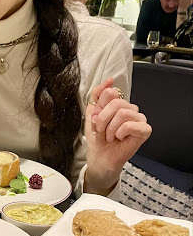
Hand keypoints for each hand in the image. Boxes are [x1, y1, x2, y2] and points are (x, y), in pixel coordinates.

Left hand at [85, 77, 151, 193]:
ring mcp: (139, 119)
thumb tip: (109, 80)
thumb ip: (97, 94)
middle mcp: (130, 109)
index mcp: (118, 103)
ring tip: (110, 135)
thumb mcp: (92, 113)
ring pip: (123, 112)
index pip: (110, 92)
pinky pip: (130, 124)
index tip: (97, 119)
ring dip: (110, 127)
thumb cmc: (97, 137)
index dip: (99, 108)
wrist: (100, 156)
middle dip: (103, 119)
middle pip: (116, 102)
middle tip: (102, 130)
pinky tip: (119, 138)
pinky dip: (120, 132)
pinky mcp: (144, 130)